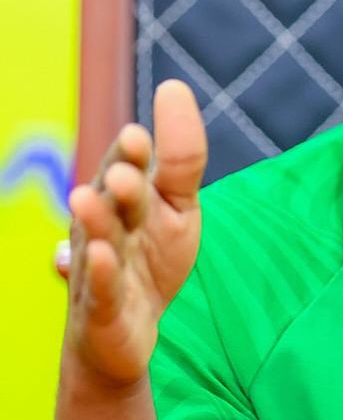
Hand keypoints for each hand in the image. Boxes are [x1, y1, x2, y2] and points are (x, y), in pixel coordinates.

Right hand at [62, 81, 206, 386]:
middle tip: (125, 162)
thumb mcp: (177, 205)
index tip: (137, 133)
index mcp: (124, 198)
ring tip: (86, 195)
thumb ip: (180, 157)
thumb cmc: (151, 258)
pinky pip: (101, 289)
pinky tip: (102, 255)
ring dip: (96, 219)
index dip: (132, 152)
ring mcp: (100, 266)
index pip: (128, 167)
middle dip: (118, 181)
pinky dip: (101, 273)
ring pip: (99, 240)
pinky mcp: (102, 308)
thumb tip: (172, 86)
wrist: (126, 332)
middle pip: (114, 200)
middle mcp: (106, 225)